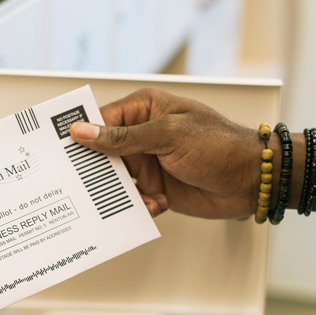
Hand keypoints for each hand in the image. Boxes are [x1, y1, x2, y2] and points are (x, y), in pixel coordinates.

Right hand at [70, 88, 262, 218]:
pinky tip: (158, 204)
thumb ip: (123, 137)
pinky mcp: (158, 187)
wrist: (253, 180)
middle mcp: (144, 135)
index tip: (62, 149)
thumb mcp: (168, 136)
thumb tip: (83, 131)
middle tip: (85, 182)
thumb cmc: (220, 146)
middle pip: (104, 152)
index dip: (82, 134)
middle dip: (99, 169)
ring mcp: (150, 162)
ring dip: (123, 192)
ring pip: (117, 179)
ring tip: (136, 195)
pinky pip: (134, 198)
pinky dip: (141, 205)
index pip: (101, 119)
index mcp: (145, 109)